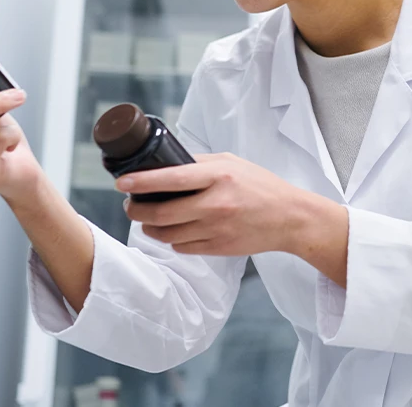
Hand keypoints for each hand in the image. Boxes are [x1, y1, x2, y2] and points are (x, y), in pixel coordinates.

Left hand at [118, 153, 347, 260]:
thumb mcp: (233, 163)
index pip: (172, 179)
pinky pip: (182, 247)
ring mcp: (217, 229)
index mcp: (220, 177)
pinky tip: (173, 230)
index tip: (121, 183)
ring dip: (150, 227)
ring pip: (168, 234)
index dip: (142, 182)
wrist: (290, 218)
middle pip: (162, 213)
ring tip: (147, 219)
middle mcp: (217, 204)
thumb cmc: (261, 186)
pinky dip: (171, 239)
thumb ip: (200, 163)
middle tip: (130, 205)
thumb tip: (166, 163)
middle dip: (137, 210)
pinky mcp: (218, 248)